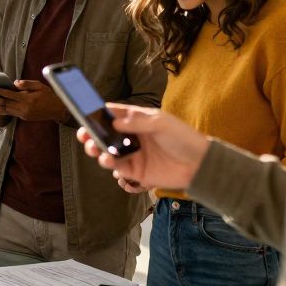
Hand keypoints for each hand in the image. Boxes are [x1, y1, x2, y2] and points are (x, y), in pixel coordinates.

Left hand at [0, 80, 67, 121]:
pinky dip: (2, 111)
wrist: (58, 110)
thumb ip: (27, 84)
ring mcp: (24, 114)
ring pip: (6, 109)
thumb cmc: (49, 95)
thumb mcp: (40, 86)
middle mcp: (24, 108)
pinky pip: (11, 113)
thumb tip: (15, 83)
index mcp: (27, 99)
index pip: (9, 94)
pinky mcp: (24, 117)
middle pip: (4, 103)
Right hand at [78, 104, 209, 191]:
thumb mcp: (161, 123)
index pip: (113, 114)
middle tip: (85, 136)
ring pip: (107, 151)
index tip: (85, 114)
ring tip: (96, 149)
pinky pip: (117, 168)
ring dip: (97, 149)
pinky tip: (109, 160)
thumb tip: (114, 123)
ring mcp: (132, 154)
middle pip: (105, 134)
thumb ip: (137, 122)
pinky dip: (110, 164)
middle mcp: (132, 136)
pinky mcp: (135, 171)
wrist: (200, 165)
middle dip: (92, 134)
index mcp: (137, 121)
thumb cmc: (183, 138)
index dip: (98, 114)